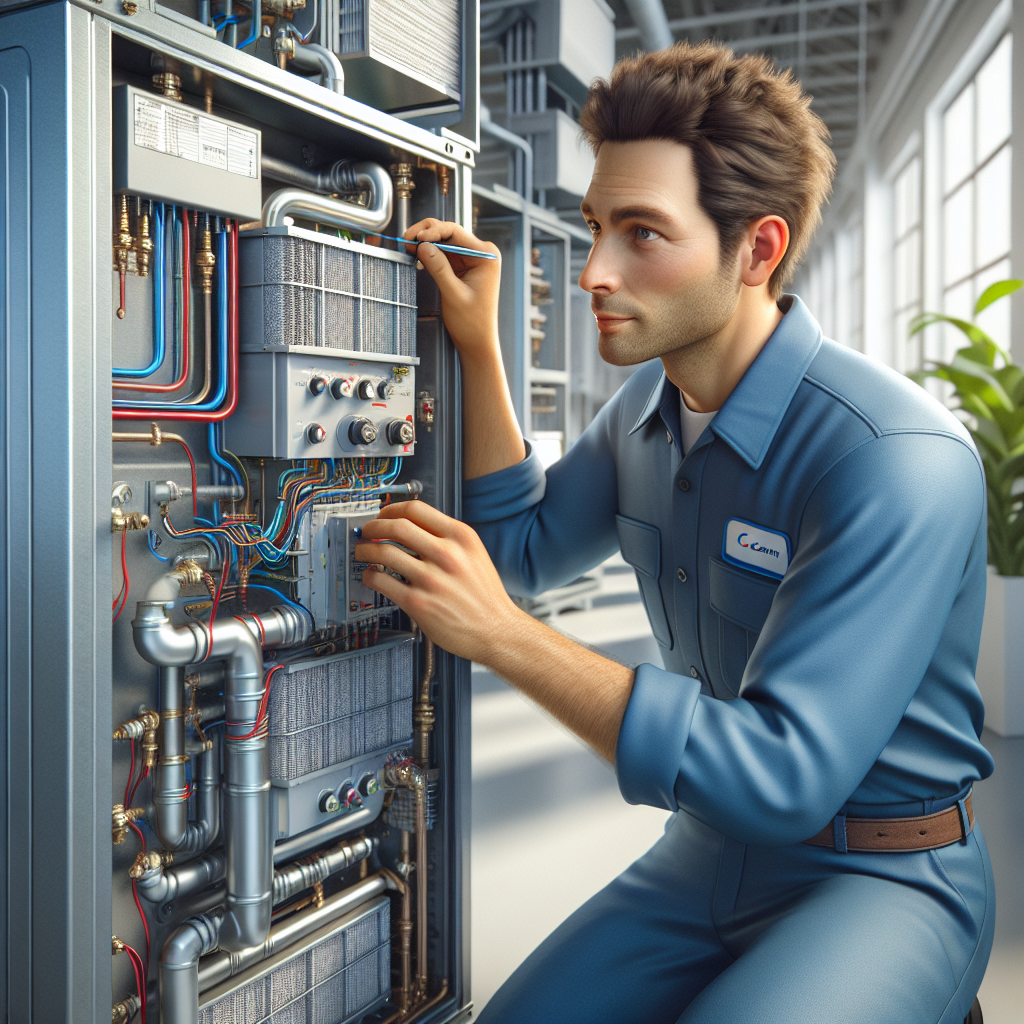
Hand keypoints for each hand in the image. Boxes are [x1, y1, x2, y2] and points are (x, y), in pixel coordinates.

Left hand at [355, 500, 523, 661]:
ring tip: (362, 553)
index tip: (383, 515)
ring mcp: (431, 579)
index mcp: (461, 537)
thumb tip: (412, 526)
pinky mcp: (418, 603)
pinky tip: (372, 576)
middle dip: (373, 526)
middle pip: (396, 526)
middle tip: (367, 532)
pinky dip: (370, 575)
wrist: (498, 630)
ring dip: (365, 550)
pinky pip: (382, 581)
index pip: (416, 509)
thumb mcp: (474, 555)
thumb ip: (447, 539)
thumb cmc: (485, 596)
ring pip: (383, 552)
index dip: (391, 509)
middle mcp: (447, 554)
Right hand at [403, 219, 500, 364]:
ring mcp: (471, 259)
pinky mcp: (462, 267)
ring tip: (408, 247)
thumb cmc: (472, 323)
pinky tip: (417, 256)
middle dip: (426, 235)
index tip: (415, 237)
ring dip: (426, 243)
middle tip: (406, 240)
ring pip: (444, 241)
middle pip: (448, 233)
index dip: (432, 231)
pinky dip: (430, 253)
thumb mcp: (453, 294)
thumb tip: (422, 246)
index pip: (455, 232)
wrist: (477, 341)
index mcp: (486, 256)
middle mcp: (481, 253)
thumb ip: (438, 268)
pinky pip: (443, 253)